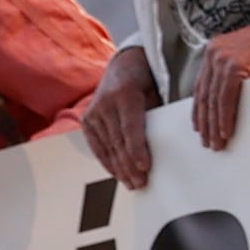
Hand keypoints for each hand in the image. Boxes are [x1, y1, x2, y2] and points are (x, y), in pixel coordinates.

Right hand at [77, 45, 159, 191]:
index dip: (137, 150)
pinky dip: (107, 161)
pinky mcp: (86, 119)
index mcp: (125, 94)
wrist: (123, 66)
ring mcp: (93, 111)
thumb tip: (163, 147)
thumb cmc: (146, 82)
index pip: (131, 128)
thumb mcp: (155, 93)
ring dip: (119, 168)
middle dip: (129, 165)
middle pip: (118, 141)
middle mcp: (106, 103)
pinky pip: (97, 145)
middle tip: (141, 183)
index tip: (144, 167)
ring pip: (107, 147)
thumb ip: (156, 117)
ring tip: (131, 183)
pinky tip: (116, 173)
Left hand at [188, 13, 249, 151]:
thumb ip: (232, 72)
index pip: (201, 87)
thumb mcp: (247, 55)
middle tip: (208, 141)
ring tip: (217, 141)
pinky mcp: (235, 66)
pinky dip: (225, 117)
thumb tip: (224, 99)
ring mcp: (223, 59)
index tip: (200, 127)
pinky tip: (226, 130)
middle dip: (206, 123)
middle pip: (204, 96)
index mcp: (214, 50)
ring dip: (214, 125)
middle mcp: (214, 53)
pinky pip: (225, 99)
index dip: (199, 110)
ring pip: (213, 100)